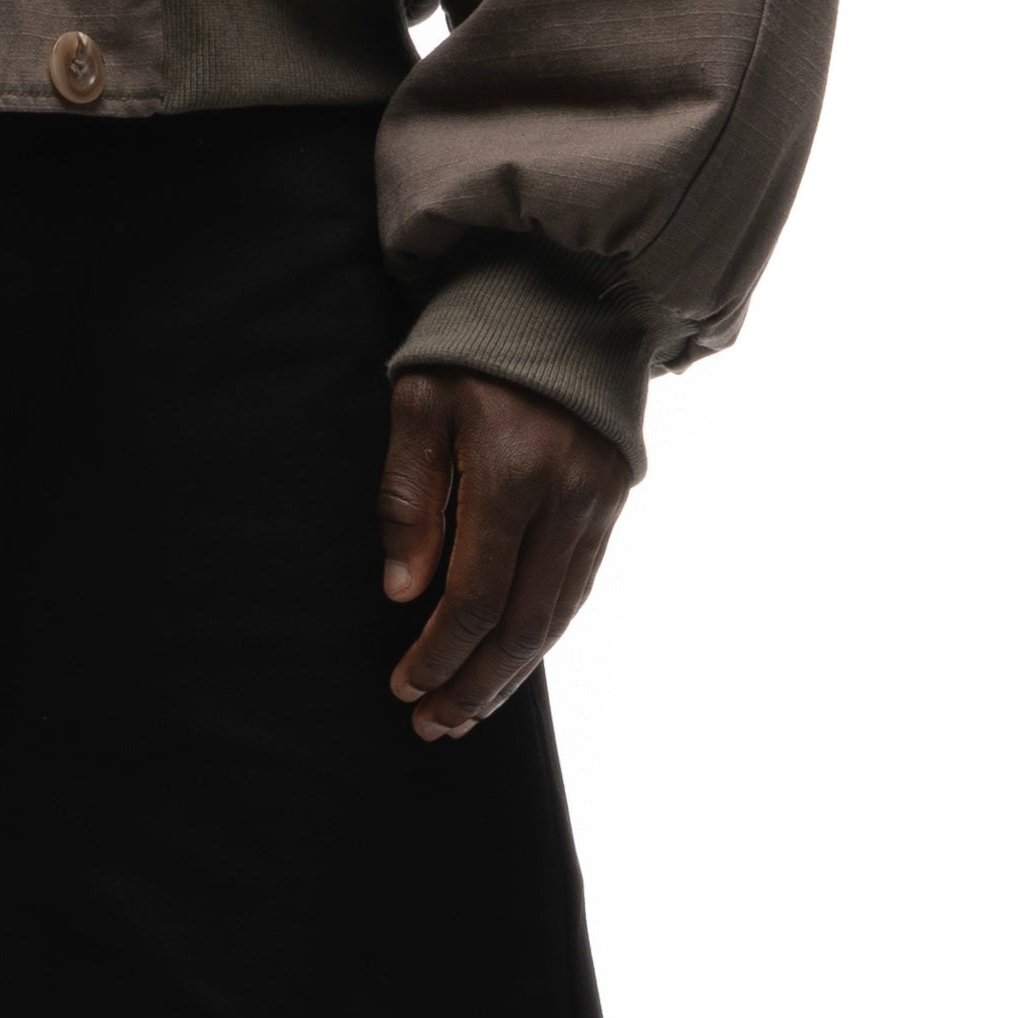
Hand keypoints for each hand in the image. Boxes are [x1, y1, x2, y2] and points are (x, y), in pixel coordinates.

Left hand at [378, 374, 630, 737]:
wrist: (563, 293)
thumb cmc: (474, 344)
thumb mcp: (419, 402)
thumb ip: (409, 498)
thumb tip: (405, 592)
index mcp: (513, 473)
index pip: (476, 596)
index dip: (440, 651)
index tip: (404, 685)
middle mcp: (567, 498)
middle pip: (524, 624)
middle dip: (475, 683)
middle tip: (433, 724)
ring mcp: (598, 503)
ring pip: (558, 615)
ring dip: (512, 673)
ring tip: (467, 711)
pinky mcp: (613, 501)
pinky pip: (579, 586)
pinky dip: (543, 634)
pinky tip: (510, 661)